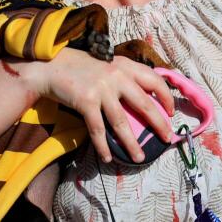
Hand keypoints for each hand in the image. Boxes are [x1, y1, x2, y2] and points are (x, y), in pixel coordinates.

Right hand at [23, 48, 173, 163]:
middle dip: (159, 124)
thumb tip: (143, 95)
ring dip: (132, 144)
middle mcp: (116, 75)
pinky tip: (108, 157)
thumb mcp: (106, 63)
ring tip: (139, 158)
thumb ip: (123, 74)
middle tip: (166, 138)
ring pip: (122, 123)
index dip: (165, 96)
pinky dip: (103, 146)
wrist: (50, 66)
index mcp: (124, 64)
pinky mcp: (86, 102)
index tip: (170, 111)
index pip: (154, 79)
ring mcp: (101, 89)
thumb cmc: (79, 66)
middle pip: (145, 104)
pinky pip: (98, 130)